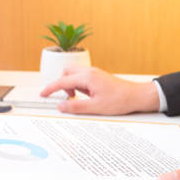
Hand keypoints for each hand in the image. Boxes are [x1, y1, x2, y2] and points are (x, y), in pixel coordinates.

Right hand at [40, 66, 159, 114]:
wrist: (136, 96)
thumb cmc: (120, 101)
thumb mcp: (95, 107)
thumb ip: (76, 106)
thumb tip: (61, 106)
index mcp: (87, 77)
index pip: (62, 81)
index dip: (50, 88)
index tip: (43, 94)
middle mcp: (90, 71)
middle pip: (66, 72)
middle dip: (62, 84)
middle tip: (67, 98)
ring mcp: (94, 73)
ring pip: (74, 74)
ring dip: (71, 85)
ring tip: (80, 98)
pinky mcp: (98, 76)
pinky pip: (82, 77)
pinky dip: (79, 85)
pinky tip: (87, 96)